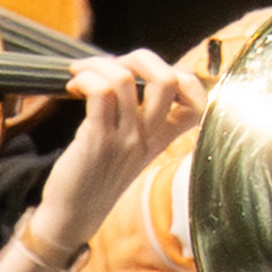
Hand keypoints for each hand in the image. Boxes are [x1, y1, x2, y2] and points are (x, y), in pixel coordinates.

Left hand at [38, 46, 201, 221]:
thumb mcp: (132, 149)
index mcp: (163, 138)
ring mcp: (126, 139)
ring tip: (82, 74)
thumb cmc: (98, 176)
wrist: (74, 214)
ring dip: (98, 65)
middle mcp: (150, 137)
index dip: (182, 75)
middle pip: (167, 78)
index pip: (198, 100)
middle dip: (138, 57)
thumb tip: (129, 76)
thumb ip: (140, 119)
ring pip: (125, 79)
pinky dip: (85, 78)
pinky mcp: (98, 140)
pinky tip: (73, 86)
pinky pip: (100, 92)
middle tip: (113, 65)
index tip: (147, 76)